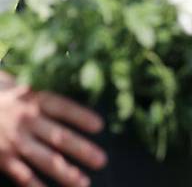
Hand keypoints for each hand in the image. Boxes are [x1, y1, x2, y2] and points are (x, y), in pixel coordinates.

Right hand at [0, 72, 106, 186]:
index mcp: (36, 101)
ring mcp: (15, 141)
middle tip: (102, 161)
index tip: (100, 126)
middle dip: (81, 149)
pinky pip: (22, 174)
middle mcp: (27, 121)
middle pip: (58, 137)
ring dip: (65, 172)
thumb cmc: (14, 102)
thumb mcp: (30, 94)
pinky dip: (36, 185)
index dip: (81, 117)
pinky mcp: (3, 158)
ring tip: (83, 182)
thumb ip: (50, 103)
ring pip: (43, 158)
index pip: (63, 108)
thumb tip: (84, 113)